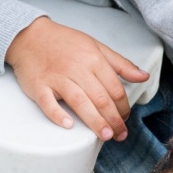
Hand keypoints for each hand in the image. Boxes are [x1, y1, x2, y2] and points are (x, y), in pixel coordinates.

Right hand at [6, 17, 149, 139]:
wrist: (29, 36)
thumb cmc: (64, 42)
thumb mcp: (96, 47)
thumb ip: (120, 64)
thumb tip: (143, 76)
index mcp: (93, 59)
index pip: (114, 88)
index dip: (123, 106)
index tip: (125, 118)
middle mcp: (77, 69)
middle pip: (100, 98)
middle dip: (113, 119)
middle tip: (120, 134)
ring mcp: (57, 78)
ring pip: (79, 102)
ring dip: (95, 121)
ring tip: (105, 136)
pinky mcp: (39, 86)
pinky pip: (48, 103)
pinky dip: (58, 114)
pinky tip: (68, 125)